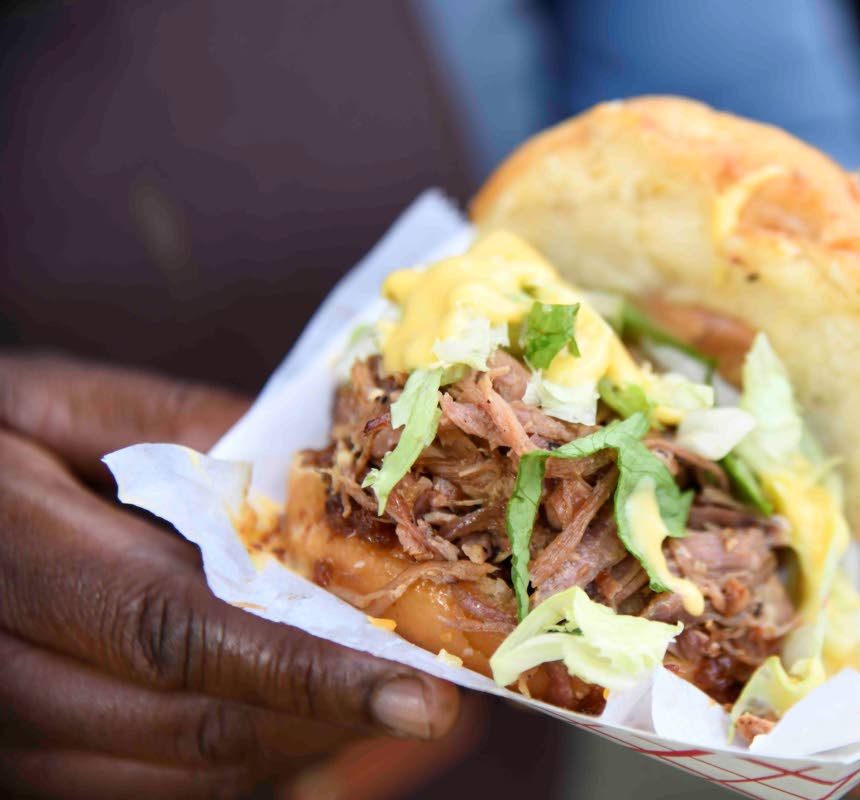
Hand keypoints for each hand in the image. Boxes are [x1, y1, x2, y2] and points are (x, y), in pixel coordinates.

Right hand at [0, 354, 459, 798]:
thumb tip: (318, 468)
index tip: (420, 696)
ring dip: (294, 747)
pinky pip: (143, 792)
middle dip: (327, 718)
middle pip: (191, 725)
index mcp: (12, 549)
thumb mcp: (62, 406)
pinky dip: (236, 764)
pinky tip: (294, 718)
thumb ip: (182, 429)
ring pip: (177, 778)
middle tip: (429, 694)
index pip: (176, 630)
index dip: (307, 672)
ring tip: (374, 699)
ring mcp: (2, 734)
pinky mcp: (18, 766)